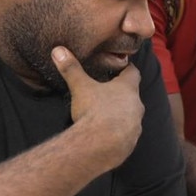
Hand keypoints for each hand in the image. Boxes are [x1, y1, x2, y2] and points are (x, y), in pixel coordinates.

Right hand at [51, 46, 143, 169]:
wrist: (100, 145)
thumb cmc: (93, 111)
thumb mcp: (80, 87)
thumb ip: (71, 69)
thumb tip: (58, 50)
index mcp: (128, 88)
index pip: (133, 73)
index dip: (127, 69)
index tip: (122, 66)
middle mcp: (136, 105)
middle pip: (132, 95)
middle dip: (122, 93)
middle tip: (109, 91)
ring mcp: (136, 124)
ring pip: (131, 115)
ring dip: (122, 114)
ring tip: (107, 114)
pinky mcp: (132, 141)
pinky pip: (127, 134)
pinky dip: (119, 132)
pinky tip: (107, 134)